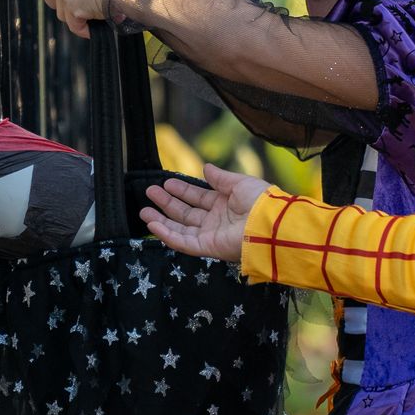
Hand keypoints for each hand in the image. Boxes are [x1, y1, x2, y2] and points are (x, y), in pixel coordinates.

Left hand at [39, 0, 134, 37]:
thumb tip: (89, 5)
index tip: (72, 7)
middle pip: (56, 6)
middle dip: (71, 14)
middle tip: (91, 15)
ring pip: (66, 18)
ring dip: (83, 22)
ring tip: (104, 15)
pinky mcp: (72, 6)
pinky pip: (76, 27)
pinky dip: (87, 30)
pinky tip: (103, 23)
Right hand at [141, 163, 270, 261]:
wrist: (269, 224)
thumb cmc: (259, 201)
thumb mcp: (239, 182)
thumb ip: (220, 177)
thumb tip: (205, 167)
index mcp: (225, 204)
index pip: (198, 197)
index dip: (182, 190)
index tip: (166, 182)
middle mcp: (216, 220)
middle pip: (186, 212)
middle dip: (167, 203)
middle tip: (150, 192)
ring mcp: (211, 234)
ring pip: (180, 228)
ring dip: (162, 220)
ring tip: (144, 210)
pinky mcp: (208, 247)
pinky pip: (183, 242)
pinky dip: (167, 235)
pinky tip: (153, 225)